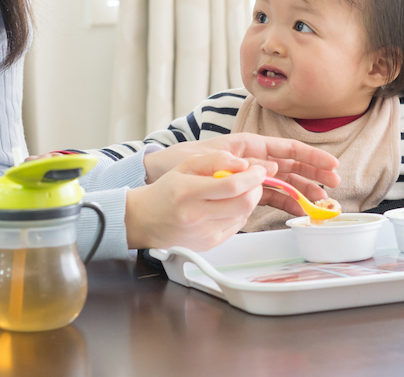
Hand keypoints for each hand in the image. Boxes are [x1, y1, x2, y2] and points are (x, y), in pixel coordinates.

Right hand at [125, 151, 267, 250]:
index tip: (258, 170)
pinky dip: (239, 213)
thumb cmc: (166, 191)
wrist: (146, 220)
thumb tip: (242, 164)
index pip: (231, 185)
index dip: (252, 176)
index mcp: (188, 192)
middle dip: (256, 189)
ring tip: (236, 192)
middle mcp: (196, 216)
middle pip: (244, 204)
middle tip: (253, 180)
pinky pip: (237, 226)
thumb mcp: (185, 165)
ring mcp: (204, 233)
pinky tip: (226, 206)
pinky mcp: (210, 244)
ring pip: (244, 215)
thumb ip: (215, 160)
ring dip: (248, 200)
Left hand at [143, 133, 339, 189]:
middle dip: (314, 174)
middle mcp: (252, 160)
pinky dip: (286, 202)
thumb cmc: (181, 162)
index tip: (330, 164)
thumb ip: (237, 163)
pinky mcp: (244, 192)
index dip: (310, 156)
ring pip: (285, 182)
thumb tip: (267, 170)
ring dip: (304, 190)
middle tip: (335, 185)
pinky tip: (299, 210)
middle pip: (291, 166)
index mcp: (247, 146)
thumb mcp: (206, 159)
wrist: (161, 178)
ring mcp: (250, 176)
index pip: (286, 149)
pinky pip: (271, 196)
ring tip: (322, 202)